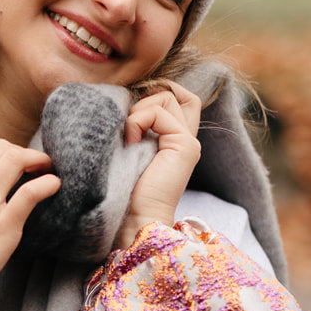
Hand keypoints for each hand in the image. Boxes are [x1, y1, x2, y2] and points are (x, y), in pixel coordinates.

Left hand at [115, 82, 201, 249]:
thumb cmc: (122, 189)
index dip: (156, 92)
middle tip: (129, 122)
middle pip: (175, 92)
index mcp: (174, 140)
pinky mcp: (185, 145)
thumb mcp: (127, 148)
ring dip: (139, 111)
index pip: (178, 99)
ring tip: (128, 138)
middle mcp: (186, 138)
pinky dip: (137, 121)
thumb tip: (123, 99)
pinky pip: (158, 112)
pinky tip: (129, 143)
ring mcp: (188, 141)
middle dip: (147, 96)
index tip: (131, 110)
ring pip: (166, 96)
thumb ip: (135, 125)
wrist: (132, 219)